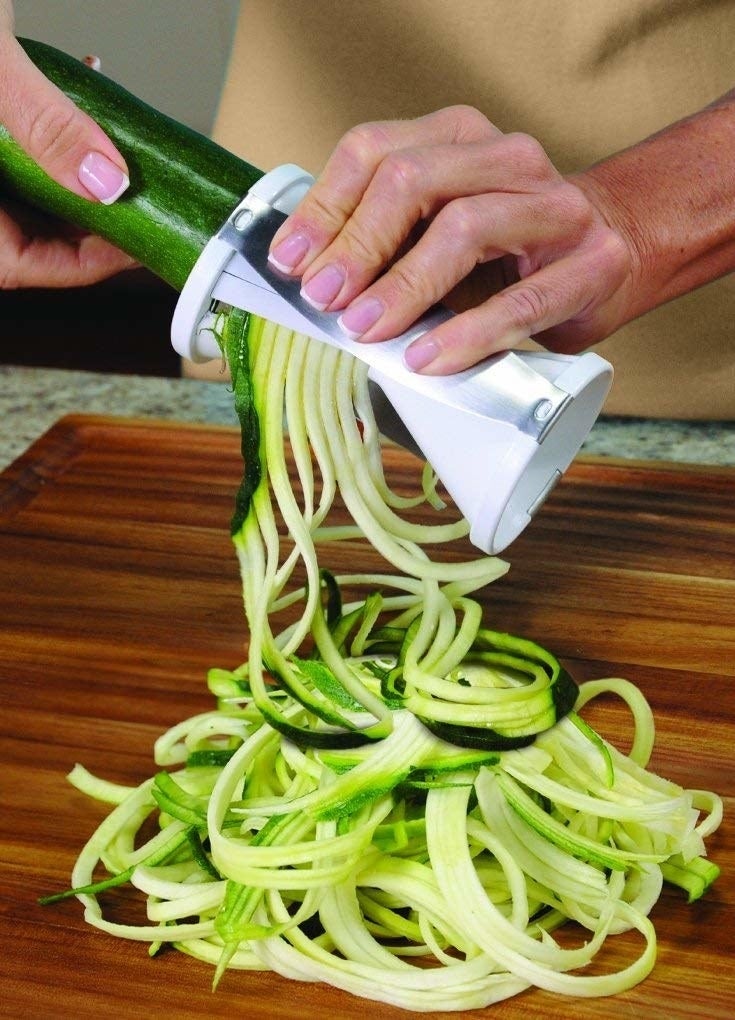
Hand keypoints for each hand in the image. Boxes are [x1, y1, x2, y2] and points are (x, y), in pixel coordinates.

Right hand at [0, 4, 134, 287]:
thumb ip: (46, 125)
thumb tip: (107, 183)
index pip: (17, 263)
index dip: (80, 264)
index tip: (133, 246)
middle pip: (24, 232)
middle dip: (86, 217)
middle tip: (141, 203)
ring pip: (23, 189)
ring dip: (74, 170)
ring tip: (117, 147)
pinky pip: (12, 146)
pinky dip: (50, 129)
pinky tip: (80, 85)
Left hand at [267, 106, 634, 373]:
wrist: (614, 255)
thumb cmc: (507, 251)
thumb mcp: (437, 228)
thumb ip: (384, 239)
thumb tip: (305, 282)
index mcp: (457, 137)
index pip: (374, 151)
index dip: (324, 208)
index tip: (289, 264)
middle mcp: (506, 156)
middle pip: (413, 180)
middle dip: (357, 244)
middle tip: (323, 300)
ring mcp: (554, 205)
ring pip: (465, 227)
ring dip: (403, 286)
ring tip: (364, 331)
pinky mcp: (591, 263)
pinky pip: (521, 300)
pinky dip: (467, 333)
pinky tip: (427, 359)